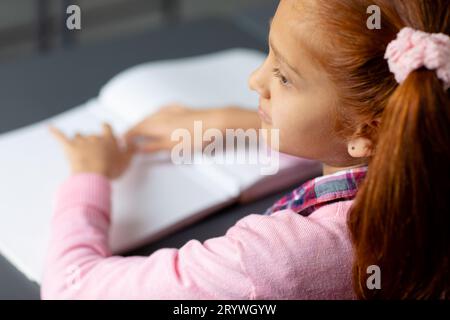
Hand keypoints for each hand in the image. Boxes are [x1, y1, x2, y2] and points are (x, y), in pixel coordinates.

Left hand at [50, 123, 134, 178]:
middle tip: (94, 148)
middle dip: (92, 140)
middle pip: (92, 135)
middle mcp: (95, 138)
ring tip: (79, 142)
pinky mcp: (69, 147)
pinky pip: (60, 137)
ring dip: (79, 139)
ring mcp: (81, 142)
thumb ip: (131, 151)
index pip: (107, 129)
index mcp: (109, 140)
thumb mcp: (126, 161)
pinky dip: (55, 132)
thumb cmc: (109, 169)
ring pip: (79, 136)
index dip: (106, 129)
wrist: (93, 175)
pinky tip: (50, 127)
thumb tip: (136, 145)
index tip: (105, 128)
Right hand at [125, 103, 259, 152]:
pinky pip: (164, 110)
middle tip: (128, 138)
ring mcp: (173, 110)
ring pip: (152, 115)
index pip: (135, 129)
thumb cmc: (196, 135)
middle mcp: (162, 114)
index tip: (121, 144)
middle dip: (134, 130)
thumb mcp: (172, 146)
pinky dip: (156, 115)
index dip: (127, 137)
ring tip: (141, 129)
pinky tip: (160, 114)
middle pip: (142, 121)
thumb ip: (154, 146)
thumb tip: (138, 148)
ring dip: (144, 122)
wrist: (217, 122)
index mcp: (156, 123)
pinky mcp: (183, 109)